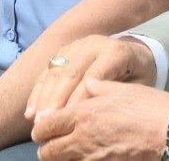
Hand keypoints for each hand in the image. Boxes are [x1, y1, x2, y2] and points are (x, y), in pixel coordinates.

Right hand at [25, 35, 157, 121]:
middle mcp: (93, 44)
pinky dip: (37, 92)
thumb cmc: (137, 77)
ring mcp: (76, 45)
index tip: (68, 119)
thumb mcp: (137, 86)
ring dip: (43, 97)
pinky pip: (47, 70)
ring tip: (36, 120)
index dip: (79, 97)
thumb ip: (115, 95)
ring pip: (55, 70)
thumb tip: (91, 112)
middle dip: (56, 99)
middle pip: (70, 71)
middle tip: (46, 123)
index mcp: (115, 51)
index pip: (93, 75)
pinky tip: (30, 111)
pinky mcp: (64, 50)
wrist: (135, 54)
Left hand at [31, 79, 168, 160]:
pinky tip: (88, 155)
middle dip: (46, 148)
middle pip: (48, 153)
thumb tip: (86, 83)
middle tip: (52, 142)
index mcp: (83, 115)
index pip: (45, 126)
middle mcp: (83, 139)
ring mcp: (94, 159)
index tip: (43, 126)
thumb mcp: (121, 88)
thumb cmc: (149, 106)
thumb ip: (97, 86)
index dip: (40, 128)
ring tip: (69, 150)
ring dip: (62, 158)